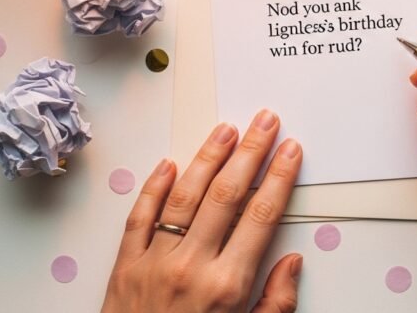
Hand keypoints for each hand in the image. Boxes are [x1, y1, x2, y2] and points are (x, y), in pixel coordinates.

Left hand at [102, 110, 303, 312]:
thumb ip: (276, 304)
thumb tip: (292, 263)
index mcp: (227, 287)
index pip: (261, 216)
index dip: (279, 178)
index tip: (291, 151)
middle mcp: (191, 267)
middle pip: (227, 195)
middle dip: (250, 152)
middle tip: (265, 121)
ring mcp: (154, 263)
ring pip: (185, 196)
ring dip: (208, 157)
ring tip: (226, 129)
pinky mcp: (124, 267)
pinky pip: (139, 217)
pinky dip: (154, 187)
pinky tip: (170, 164)